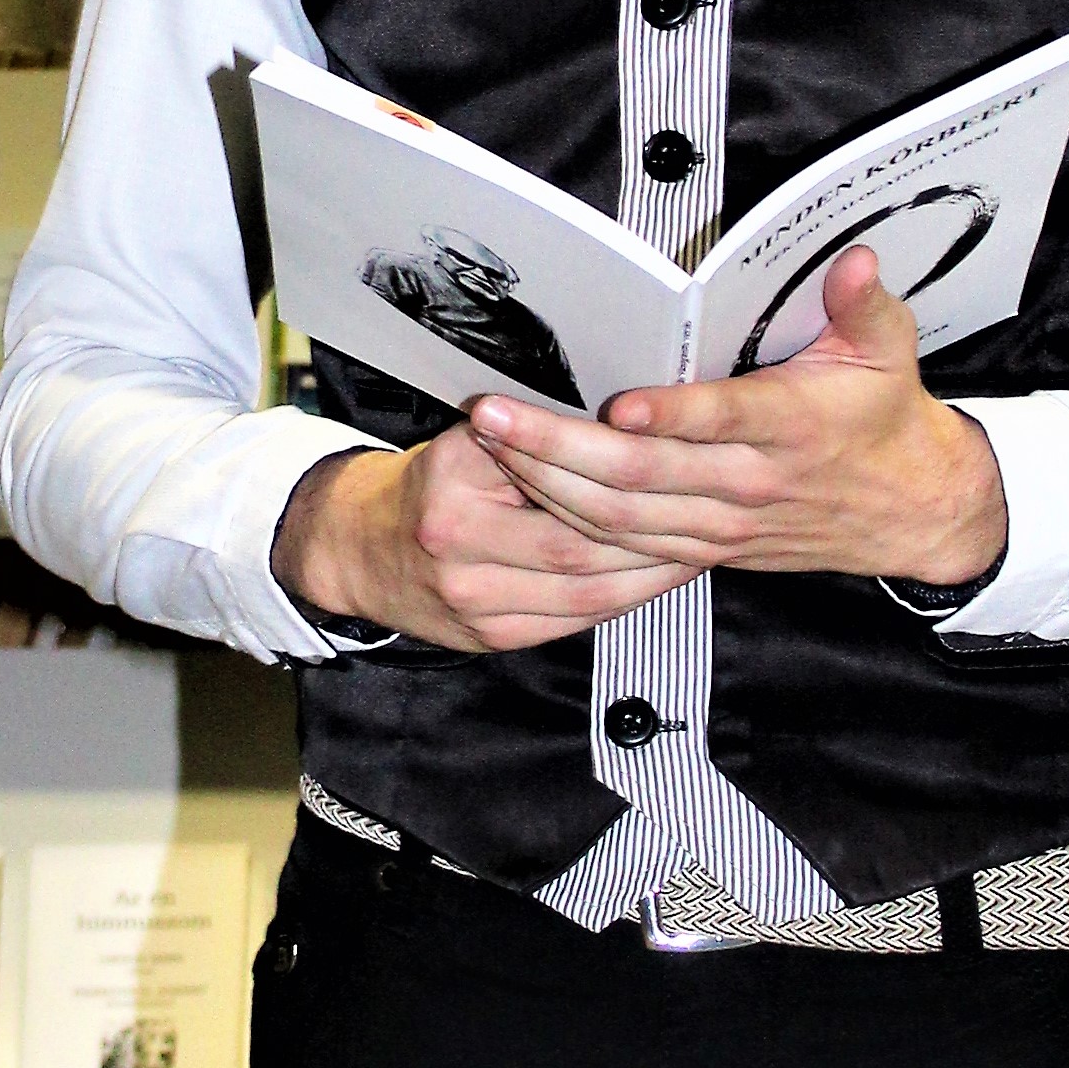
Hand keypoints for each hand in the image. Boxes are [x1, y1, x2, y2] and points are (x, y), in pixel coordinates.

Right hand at [270, 419, 705, 658]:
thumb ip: (534, 437)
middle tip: (710, 522)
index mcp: (456, 482)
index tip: (680, 474)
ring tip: (695, 552)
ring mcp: (474, 602)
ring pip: (586, 597)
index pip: (561, 486)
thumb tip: (625, 428)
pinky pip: (572, 624)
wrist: (358, 548)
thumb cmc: (428, 484)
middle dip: (654, 540)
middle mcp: (459, 546)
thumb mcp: (467, 442)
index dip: (630, 486)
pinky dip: (619, 604)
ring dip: (649, 578)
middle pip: (581, 549)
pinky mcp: (488, 639)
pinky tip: (650, 584)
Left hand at [465, 244, 1010, 587]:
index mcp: (792, 429)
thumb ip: (862, 303)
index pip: (723, 422)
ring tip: (494, 441)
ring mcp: (721, 525)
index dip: (670, 416)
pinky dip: (569, 519)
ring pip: (620, 519)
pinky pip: (623, 547)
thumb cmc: (886, 422)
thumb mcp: (889, 350)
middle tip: (498, 414)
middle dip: (560, 447)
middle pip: (643, 477)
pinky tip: (525, 487)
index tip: (617, 402)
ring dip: (549, 482)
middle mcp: (749, 484)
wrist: (911, 513)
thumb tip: (855, 259)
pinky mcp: (703, 550)